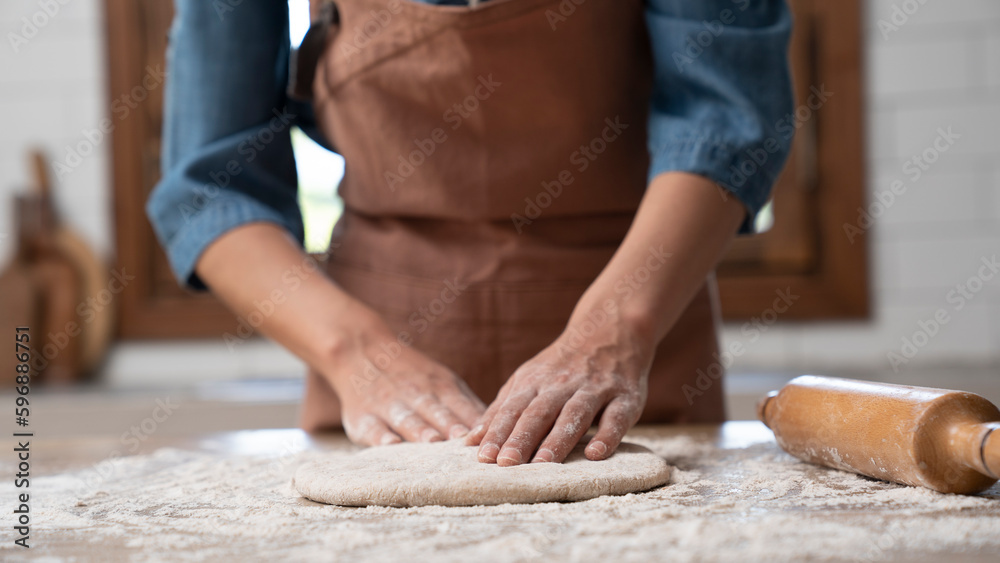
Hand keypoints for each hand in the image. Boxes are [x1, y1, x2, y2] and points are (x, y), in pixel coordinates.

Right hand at [325, 314, 485, 445]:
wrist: (360, 350)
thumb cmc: (412, 376)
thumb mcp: (442, 381)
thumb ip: (467, 407)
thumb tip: (501, 432)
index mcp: (440, 386)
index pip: (462, 406)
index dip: (476, 422)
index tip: (491, 438)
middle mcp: (417, 394)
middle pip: (438, 412)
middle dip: (453, 426)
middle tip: (467, 443)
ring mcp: (389, 405)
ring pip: (408, 418)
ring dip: (421, 430)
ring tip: (433, 442)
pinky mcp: (363, 418)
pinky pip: (372, 427)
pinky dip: (381, 435)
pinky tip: (390, 444)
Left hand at [465, 314, 652, 464]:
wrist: (610, 331)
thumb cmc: (562, 366)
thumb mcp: (529, 378)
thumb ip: (502, 409)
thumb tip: (471, 442)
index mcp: (536, 380)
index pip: (513, 408)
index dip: (498, 431)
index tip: (484, 458)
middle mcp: (563, 384)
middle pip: (539, 412)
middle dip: (522, 438)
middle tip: (506, 464)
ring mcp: (596, 389)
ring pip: (574, 413)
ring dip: (558, 439)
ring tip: (543, 464)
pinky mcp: (626, 398)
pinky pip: (616, 417)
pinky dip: (607, 435)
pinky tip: (596, 454)